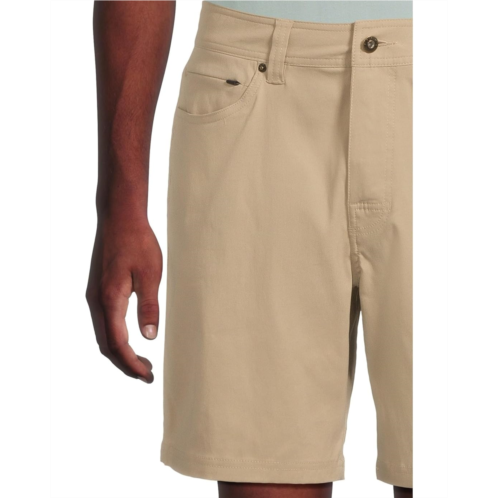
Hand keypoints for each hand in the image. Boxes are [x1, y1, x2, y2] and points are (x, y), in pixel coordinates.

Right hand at [86, 218, 162, 382]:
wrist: (120, 218)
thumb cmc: (138, 243)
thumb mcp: (150, 274)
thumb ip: (148, 306)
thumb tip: (149, 336)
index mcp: (110, 300)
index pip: (118, 344)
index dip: (132, 364)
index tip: (147, 376)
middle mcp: (97, 301)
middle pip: (106, 345)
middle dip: (126, 363)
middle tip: (147, 373)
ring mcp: (95, 296)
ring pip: (103, 335)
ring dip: (120, 352)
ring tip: (142, 360)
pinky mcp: (99, 290)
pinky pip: (104, 323)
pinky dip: (116, 338)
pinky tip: (131, 338)